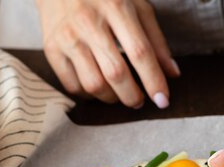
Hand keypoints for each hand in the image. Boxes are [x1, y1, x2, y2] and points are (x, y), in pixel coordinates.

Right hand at [36, 0, 179, 107]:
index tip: (163, 100)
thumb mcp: (137, 6)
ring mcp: (67, 36)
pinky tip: (98, 88)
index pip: (140, 52)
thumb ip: (156, 40)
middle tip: (139, 101)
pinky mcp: (51, 48)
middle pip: (116, 73)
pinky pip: (72, 85)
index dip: (154, 80)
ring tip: (120, 94)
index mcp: (116, 7)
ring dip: (112, 98)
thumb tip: (172, 74)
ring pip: (93, 84)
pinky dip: (89, 95)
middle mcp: (89, 22)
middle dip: (132, 96)